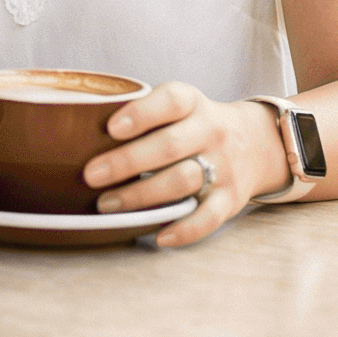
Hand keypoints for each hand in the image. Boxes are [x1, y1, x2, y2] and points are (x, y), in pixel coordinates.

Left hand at [83, 85, 286, 248]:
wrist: (256, 144)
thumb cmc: (194, 124)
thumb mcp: (179, 106)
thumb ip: (143, 114)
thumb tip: (80, 130)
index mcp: (193, 103)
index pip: (171, 101)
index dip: (141, 113)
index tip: (110, 128)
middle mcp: (211, 131)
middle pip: (169, 146)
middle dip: (126, 162)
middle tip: (90, 176)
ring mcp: (224, 166)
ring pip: (184, 181)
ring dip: (142, 195)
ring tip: (107, 204)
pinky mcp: (232, 199)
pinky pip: (209, 218)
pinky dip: (184, 230)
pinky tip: (157, 236)